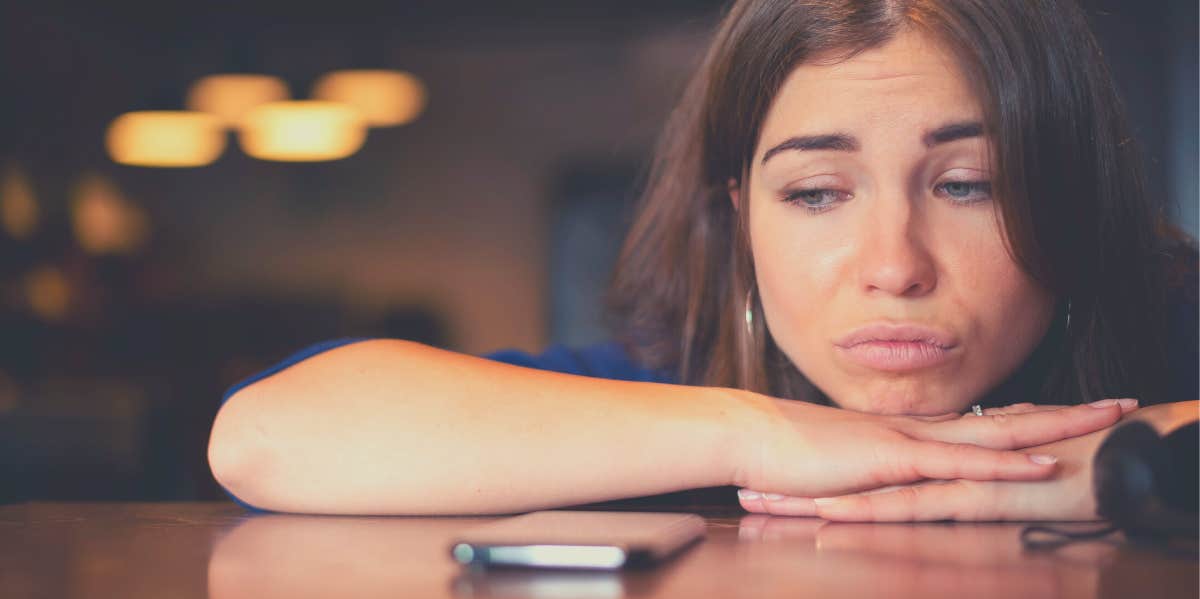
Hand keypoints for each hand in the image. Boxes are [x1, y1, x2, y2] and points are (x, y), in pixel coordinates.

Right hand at [731, 397, 1138, 504]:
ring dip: (1056, 426)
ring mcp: (909, 440)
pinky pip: (961, 463)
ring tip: (1106, 420)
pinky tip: (1043, 462)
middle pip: (1007, 416)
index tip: (1070, 411)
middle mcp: (918, 428)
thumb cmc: (781, 452)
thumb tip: (879, 474)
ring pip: (998, 431)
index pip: (981, 421)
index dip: (1029, 415)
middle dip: (1067, 412)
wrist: (745, 434)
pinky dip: (1006, 462)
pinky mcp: (894, 459)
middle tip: (1120, 403)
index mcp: (906, 431)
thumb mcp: (835, 461)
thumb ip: (864, 465)